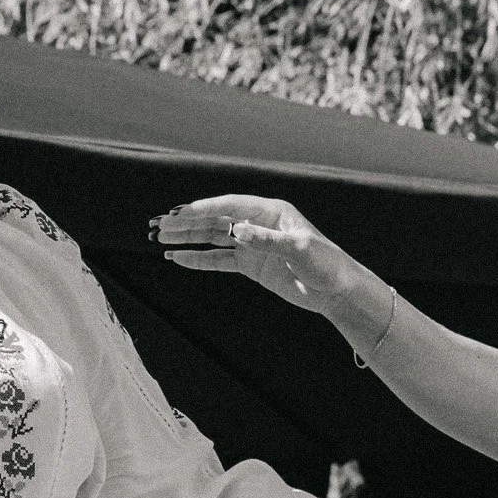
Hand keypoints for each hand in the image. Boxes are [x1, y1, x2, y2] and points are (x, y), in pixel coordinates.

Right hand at [150, 196, 350, 314]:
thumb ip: (267, 240)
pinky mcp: (250, 264)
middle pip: (215, 220)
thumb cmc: (326, 264)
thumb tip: (238, 231)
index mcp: (270, 211)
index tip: (179, 215)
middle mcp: (257, 224)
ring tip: (161, 240)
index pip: (229, 206)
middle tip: (160, 226)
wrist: (337, 291)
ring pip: (213, 238)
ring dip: (188, 239)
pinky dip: (198, 259)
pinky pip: (219, 260)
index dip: (203, 210)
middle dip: (187, 223)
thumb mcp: (299, 250)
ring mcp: (252, 244)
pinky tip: (178, 258)